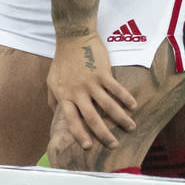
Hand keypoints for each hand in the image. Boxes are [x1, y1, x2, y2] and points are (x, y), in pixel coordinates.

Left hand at [46, 30, 136, 158]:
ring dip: (121, 118)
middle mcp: (77, 92)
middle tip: (114, 145)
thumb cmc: (62, 61)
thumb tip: (55, 115)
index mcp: (64, 95)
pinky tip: (133, 106)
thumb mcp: (51, 81)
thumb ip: (53, 99)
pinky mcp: (102, 73)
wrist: (73, 38)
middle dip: (103, 134)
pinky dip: (126, 98)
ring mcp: (90, 82)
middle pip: (91, 118)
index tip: (87, 146)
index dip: (79, 134)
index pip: (71, 119)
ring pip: (107, 106)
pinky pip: (116, 89)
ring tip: (131, 127)